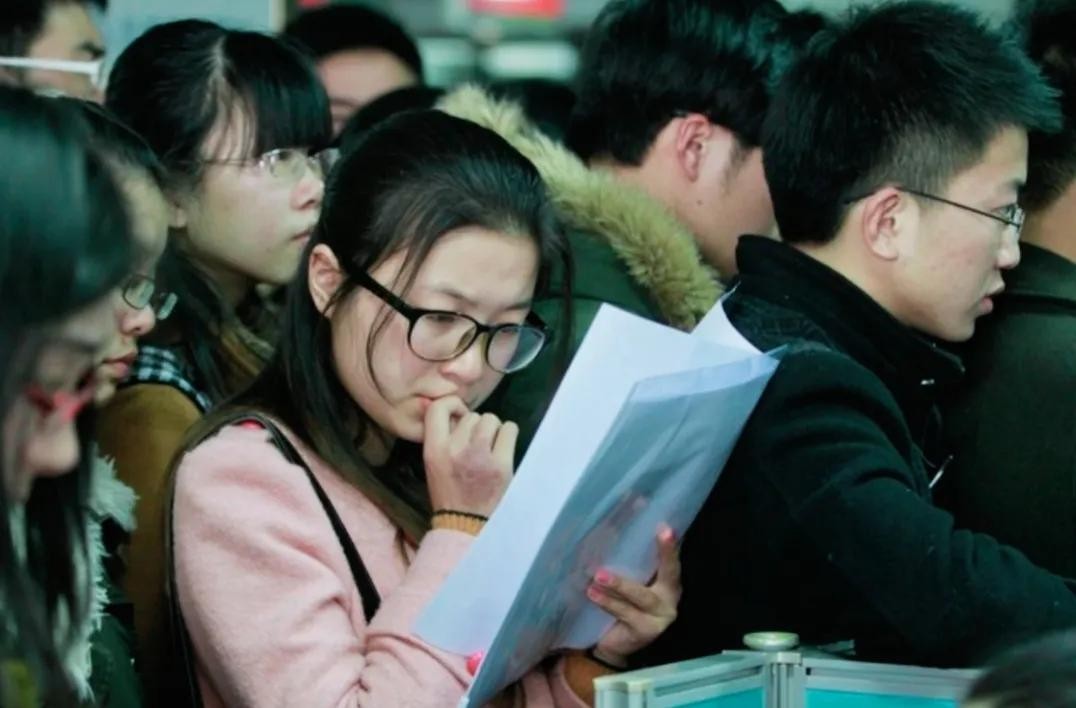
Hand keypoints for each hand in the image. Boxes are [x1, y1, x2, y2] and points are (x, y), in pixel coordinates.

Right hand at [423, 396, 515, 517]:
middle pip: (472, 415)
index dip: (451, 405)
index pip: (437, 408)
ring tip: (490, 446)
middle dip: (475, 426)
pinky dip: (507, 435)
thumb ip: (442, 437)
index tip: (458, 416)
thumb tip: (459, 411)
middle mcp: (456, 450)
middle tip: (476, 444)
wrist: (465, 524)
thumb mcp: (433, 463)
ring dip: (492, 429)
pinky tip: (502, 448)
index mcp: (434, 450)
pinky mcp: (502, 465)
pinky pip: (510, 429)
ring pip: (491, 419)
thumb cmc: (449, 491)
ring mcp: (480, 457)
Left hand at [589, 525, 680, 666]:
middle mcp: (670, 598)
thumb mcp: (629, 582)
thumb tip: (610, 530)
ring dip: (619, 584)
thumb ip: (629, 564)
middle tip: (661, 532)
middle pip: (669, 574)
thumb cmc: (622, 604)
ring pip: (641, 596)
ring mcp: (660, 617)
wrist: (613, 644)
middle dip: (665, 554)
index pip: (672, 559)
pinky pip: (625, 613)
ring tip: (598, 575)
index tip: (665, 526)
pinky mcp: (646, 631)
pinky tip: (593, 594)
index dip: (670, 545)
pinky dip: (608, 603)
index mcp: (668, 582)